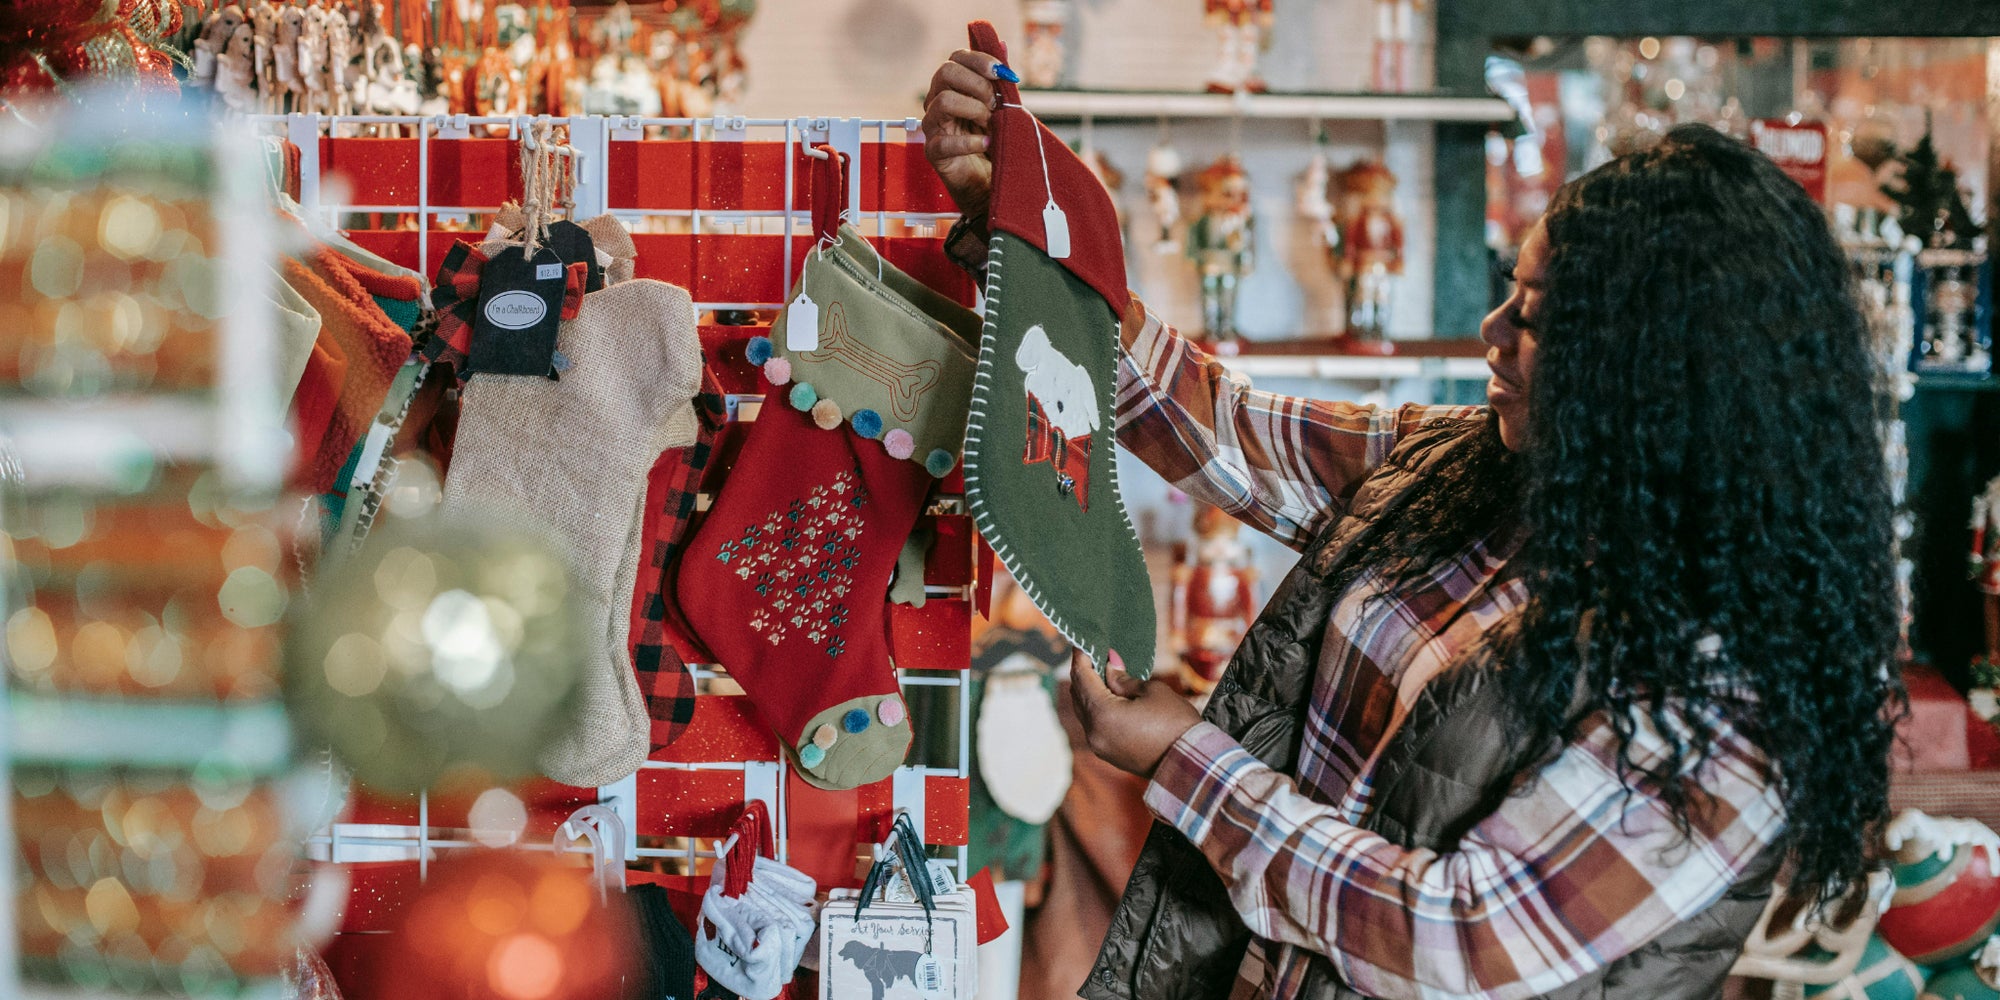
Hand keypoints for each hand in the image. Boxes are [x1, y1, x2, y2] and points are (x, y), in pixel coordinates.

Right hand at [922, 49, 1001, 217]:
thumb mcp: (1003, 110)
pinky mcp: (933, 152)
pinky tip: (987, 143)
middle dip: (976, 84)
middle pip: (945, 72)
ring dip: (974, 109)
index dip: (979, 60)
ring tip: (990, 124)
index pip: (956, 58)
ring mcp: (933, 126)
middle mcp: (938, 102)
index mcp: (953, 87)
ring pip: (943, 101)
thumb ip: (999, 84)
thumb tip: (1002, 48)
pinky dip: (971, 142)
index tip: (1001, 73)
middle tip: (995, 103)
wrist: (992, 183)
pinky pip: (944, 142)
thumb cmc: (996, 143)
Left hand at [1068, 648, 1201, 778]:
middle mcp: (1094, 732)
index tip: (1083, 642)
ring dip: (1089, 692)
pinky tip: (1107, 696)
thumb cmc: (1176, 723)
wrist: (1192, 763)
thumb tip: (1109, 666)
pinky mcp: (1109, 754)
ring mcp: (1099, 746)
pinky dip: (1096, 708)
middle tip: (1092, 654)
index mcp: (1102, 714)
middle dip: (1083, 673)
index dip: (1081, 657)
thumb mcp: (1152, 691)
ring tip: (1100, 672)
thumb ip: (1124, 678)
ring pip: (1084, 712)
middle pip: (1078, 695)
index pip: (1082, 678)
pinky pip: (1093, 726)